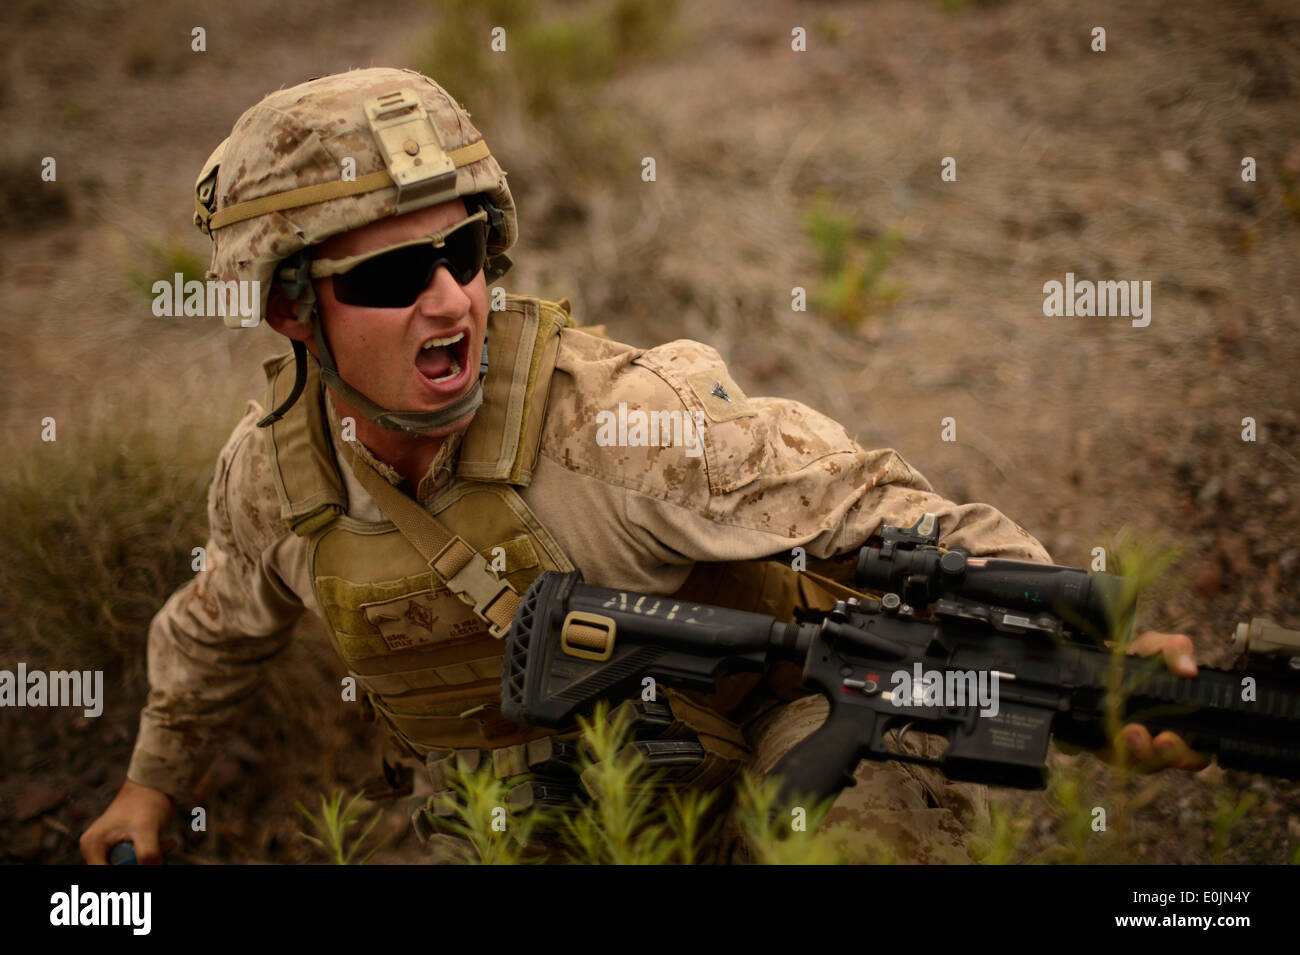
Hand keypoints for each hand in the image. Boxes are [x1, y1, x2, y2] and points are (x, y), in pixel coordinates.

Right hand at [79, 779, 175, 864]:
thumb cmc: (148, 800)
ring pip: (131, 866)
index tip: (146, 863)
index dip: (127, 872)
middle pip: (119, 871)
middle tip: (161, 853)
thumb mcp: (147, 828)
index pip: (104, 874)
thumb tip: (153, 870)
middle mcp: (96, 849)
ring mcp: (109, 848)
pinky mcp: (122, 846)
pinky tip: (168, 843)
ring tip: (167, 845)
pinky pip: (138, 860)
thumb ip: (147, 853)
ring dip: (150, 860)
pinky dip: (153, 855)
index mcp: (92, 846)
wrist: (156, 782)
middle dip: (140, 865)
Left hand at [1117, 631, 1210, 771]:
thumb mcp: (1157, 647)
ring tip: (1133, 732)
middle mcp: (1165, 740)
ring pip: (1146, 763)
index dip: (1194, 753)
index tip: (1181, 739)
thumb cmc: (1138, 661)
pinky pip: (1118, 759)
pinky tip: (1115, 736)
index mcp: (1187, 722)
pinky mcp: (1113, 750)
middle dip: (1172, 755)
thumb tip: (1189, 670)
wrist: (1101, 667)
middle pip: (1175, 762)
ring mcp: (1138, 748)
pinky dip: (1117, 750)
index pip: (1200, 750)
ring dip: (1142, 751)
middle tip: (1163, 740)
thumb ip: (1176, 650)